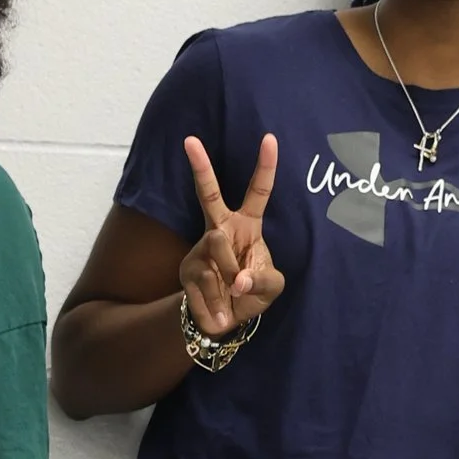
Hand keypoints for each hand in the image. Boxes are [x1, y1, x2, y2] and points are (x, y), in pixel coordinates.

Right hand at [178, 134, 284, 340]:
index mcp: (248, 226)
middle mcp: (221, 229)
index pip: (258, 192)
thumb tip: (238, 280)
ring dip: (228, 275)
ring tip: (232, 296)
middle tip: (190, 140)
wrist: (224, 320)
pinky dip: (217, 300)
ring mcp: (201, 247)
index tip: (269, 139)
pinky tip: (220, 310)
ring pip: (215, 246)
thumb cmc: (251, 292)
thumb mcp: (271, 288)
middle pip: (209, 195)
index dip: (265, 167)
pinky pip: (204, 277)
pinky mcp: (187, 268)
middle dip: (201, 167)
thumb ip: (263, 281)